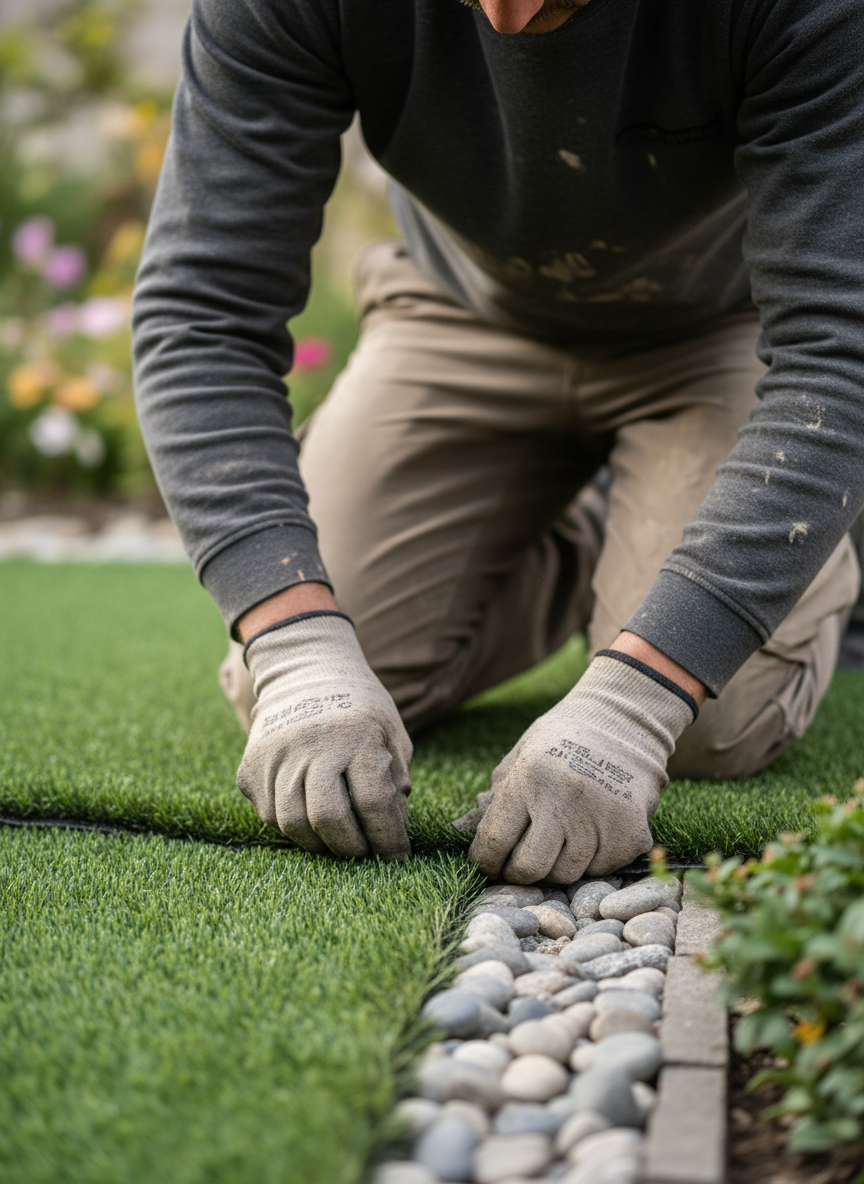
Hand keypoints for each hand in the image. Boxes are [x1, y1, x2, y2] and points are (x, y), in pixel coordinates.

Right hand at [237, 614, 411, 858]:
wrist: (304, 668)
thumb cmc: (358, 706)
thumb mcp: (391, 731)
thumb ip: (396, 780)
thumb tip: (393, 831)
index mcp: (355, 734)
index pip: (374, 802)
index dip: (389, 839)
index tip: (397, 858)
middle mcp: (311, 744)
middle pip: (328, 818)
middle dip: (351, 848)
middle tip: (363, 854)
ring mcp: (274, 755)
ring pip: (292, 824)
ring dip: (319, 843)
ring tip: (337, 841)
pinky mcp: (250, 767)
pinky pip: (269, 815)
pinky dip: (293, 827)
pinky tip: (310, 817)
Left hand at [459, 652, 696, 883]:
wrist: (624, 722)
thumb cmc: (562, 740)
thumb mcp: (521, 754)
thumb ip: (496, 796)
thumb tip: (464, 835)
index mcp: (528, 778)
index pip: (494, 841)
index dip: (484, 862)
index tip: (487, 864)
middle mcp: (563, 800)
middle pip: (530, 868)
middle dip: (518, 873)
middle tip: (519, 864)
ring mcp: (600, 819)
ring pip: (566, 874)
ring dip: (556, 866)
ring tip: (559, 840)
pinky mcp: (630, 833)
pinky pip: (601, 870)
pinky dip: (592, 861)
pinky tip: (592, 834)